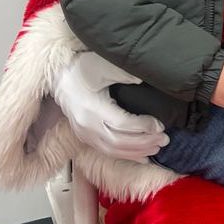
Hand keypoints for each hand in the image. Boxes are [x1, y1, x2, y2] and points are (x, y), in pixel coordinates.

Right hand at [50, 50, 168, 160]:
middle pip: (119, 141)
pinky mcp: (85, 138)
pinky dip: (126, 155)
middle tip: (164, 139)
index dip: (142, 126)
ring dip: (137, 152)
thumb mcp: (102, 66)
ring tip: (157, 148)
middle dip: (144, 143)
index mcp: (91, 108)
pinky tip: (142, 157)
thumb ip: (122, 73)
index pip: (121, 123)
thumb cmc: (82, 70)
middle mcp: (87, 126)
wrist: (59, 79)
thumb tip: (142, 79)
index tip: (159, 125)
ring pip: (113, 150)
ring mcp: (85, 134)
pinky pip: (107, 152)